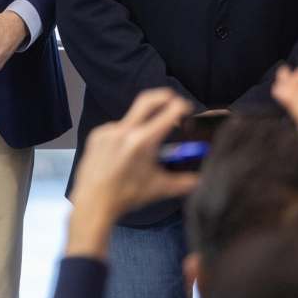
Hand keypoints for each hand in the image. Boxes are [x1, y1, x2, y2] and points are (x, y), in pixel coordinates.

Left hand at [66, 88, 197, 257]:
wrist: (94, 201)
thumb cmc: (128, 195)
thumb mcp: (161, 188)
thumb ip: (186, 181)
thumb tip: (204, 178)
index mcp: (142, 141)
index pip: (167, 113)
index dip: (180, 106)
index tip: (186, 107)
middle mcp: (124, 131)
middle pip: (147, 100)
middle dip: (164, 96)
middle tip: (174, 100)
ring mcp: (108, 131)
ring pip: (132, 120)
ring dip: (142, 126)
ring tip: (143, 149)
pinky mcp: (96, 134)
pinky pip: (116, 129)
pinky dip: (126, 136)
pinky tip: (125, 153)